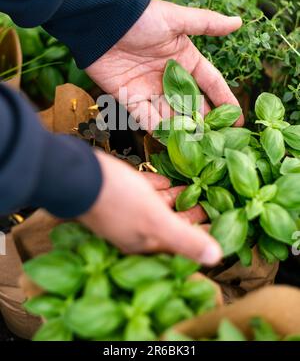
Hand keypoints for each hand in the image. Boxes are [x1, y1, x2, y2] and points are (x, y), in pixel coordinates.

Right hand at [78, 150, 221, 265]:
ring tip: (194, 189)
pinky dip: (156, 187)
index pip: (178, 245)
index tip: (216, 224)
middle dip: (188, 216)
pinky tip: (166, 179)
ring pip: (156, 208)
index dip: (198, 237)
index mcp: (144, 242)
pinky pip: (143, 193)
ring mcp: (125, 211)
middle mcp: (134, 230)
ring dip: (175, 200)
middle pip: (169, 225)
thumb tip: (217, 258)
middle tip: (209, 204)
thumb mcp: (155, 221)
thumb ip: (184, 239)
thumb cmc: (117, 200)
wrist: (78, 176)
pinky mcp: (118, 193)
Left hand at [86, 0, 243, 130]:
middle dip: (207, 120)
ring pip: (173, 114)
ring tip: (200, 146)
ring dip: (185, 130)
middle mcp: (170, 77)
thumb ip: (207, 24)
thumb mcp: (176, 19)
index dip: (225, 99)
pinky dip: (159, 130)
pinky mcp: (130, 98)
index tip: (238, 117)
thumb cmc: (141, 18)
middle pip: (193, 103)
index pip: (210, 82)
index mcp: (185, 59)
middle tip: (221, 139)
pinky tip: (173, 143)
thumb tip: (238, 21)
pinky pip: (148, 119)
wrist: (102, 23)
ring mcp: (151, 89)